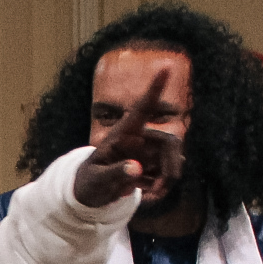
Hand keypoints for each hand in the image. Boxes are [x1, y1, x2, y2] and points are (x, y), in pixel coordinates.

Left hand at [73, 70, 183, 208]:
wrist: (92, 192)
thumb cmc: (89, 180)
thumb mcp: (96, 180)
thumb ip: (114, 173)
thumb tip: (136, 169)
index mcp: (123, 133)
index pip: (141, 108)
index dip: (154, 88)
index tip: (165, 66)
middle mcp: (140, 137)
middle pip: (170, 142)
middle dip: (170, 167)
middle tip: (159, 191)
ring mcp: (148, 150)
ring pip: (173, 160)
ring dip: (166, 181)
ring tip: (148, 197)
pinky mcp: (154, 163)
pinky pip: (169, 173)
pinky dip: (161, 188)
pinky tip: (146, 196)